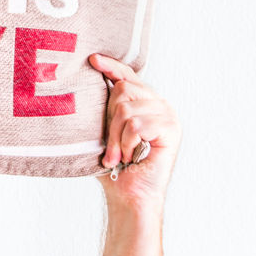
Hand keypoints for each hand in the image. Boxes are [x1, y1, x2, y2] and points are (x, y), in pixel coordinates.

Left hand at [88, 53, 180, 211]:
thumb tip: (83, 84)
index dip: (110, 66)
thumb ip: (105, 109)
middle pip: (122, 89)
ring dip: (117, 138)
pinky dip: (128, 144)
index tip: (93, 59)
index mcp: (145, 102)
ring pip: (126, 109)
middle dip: (109, 121)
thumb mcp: (106, 131)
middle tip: (112, 148)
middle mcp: (160, 104)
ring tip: (122, 155)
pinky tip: (133, 157)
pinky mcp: (172, 129)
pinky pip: (136, 125)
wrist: (130, 196)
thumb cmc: (117, 166)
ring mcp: (168, 115)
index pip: (128, 75)